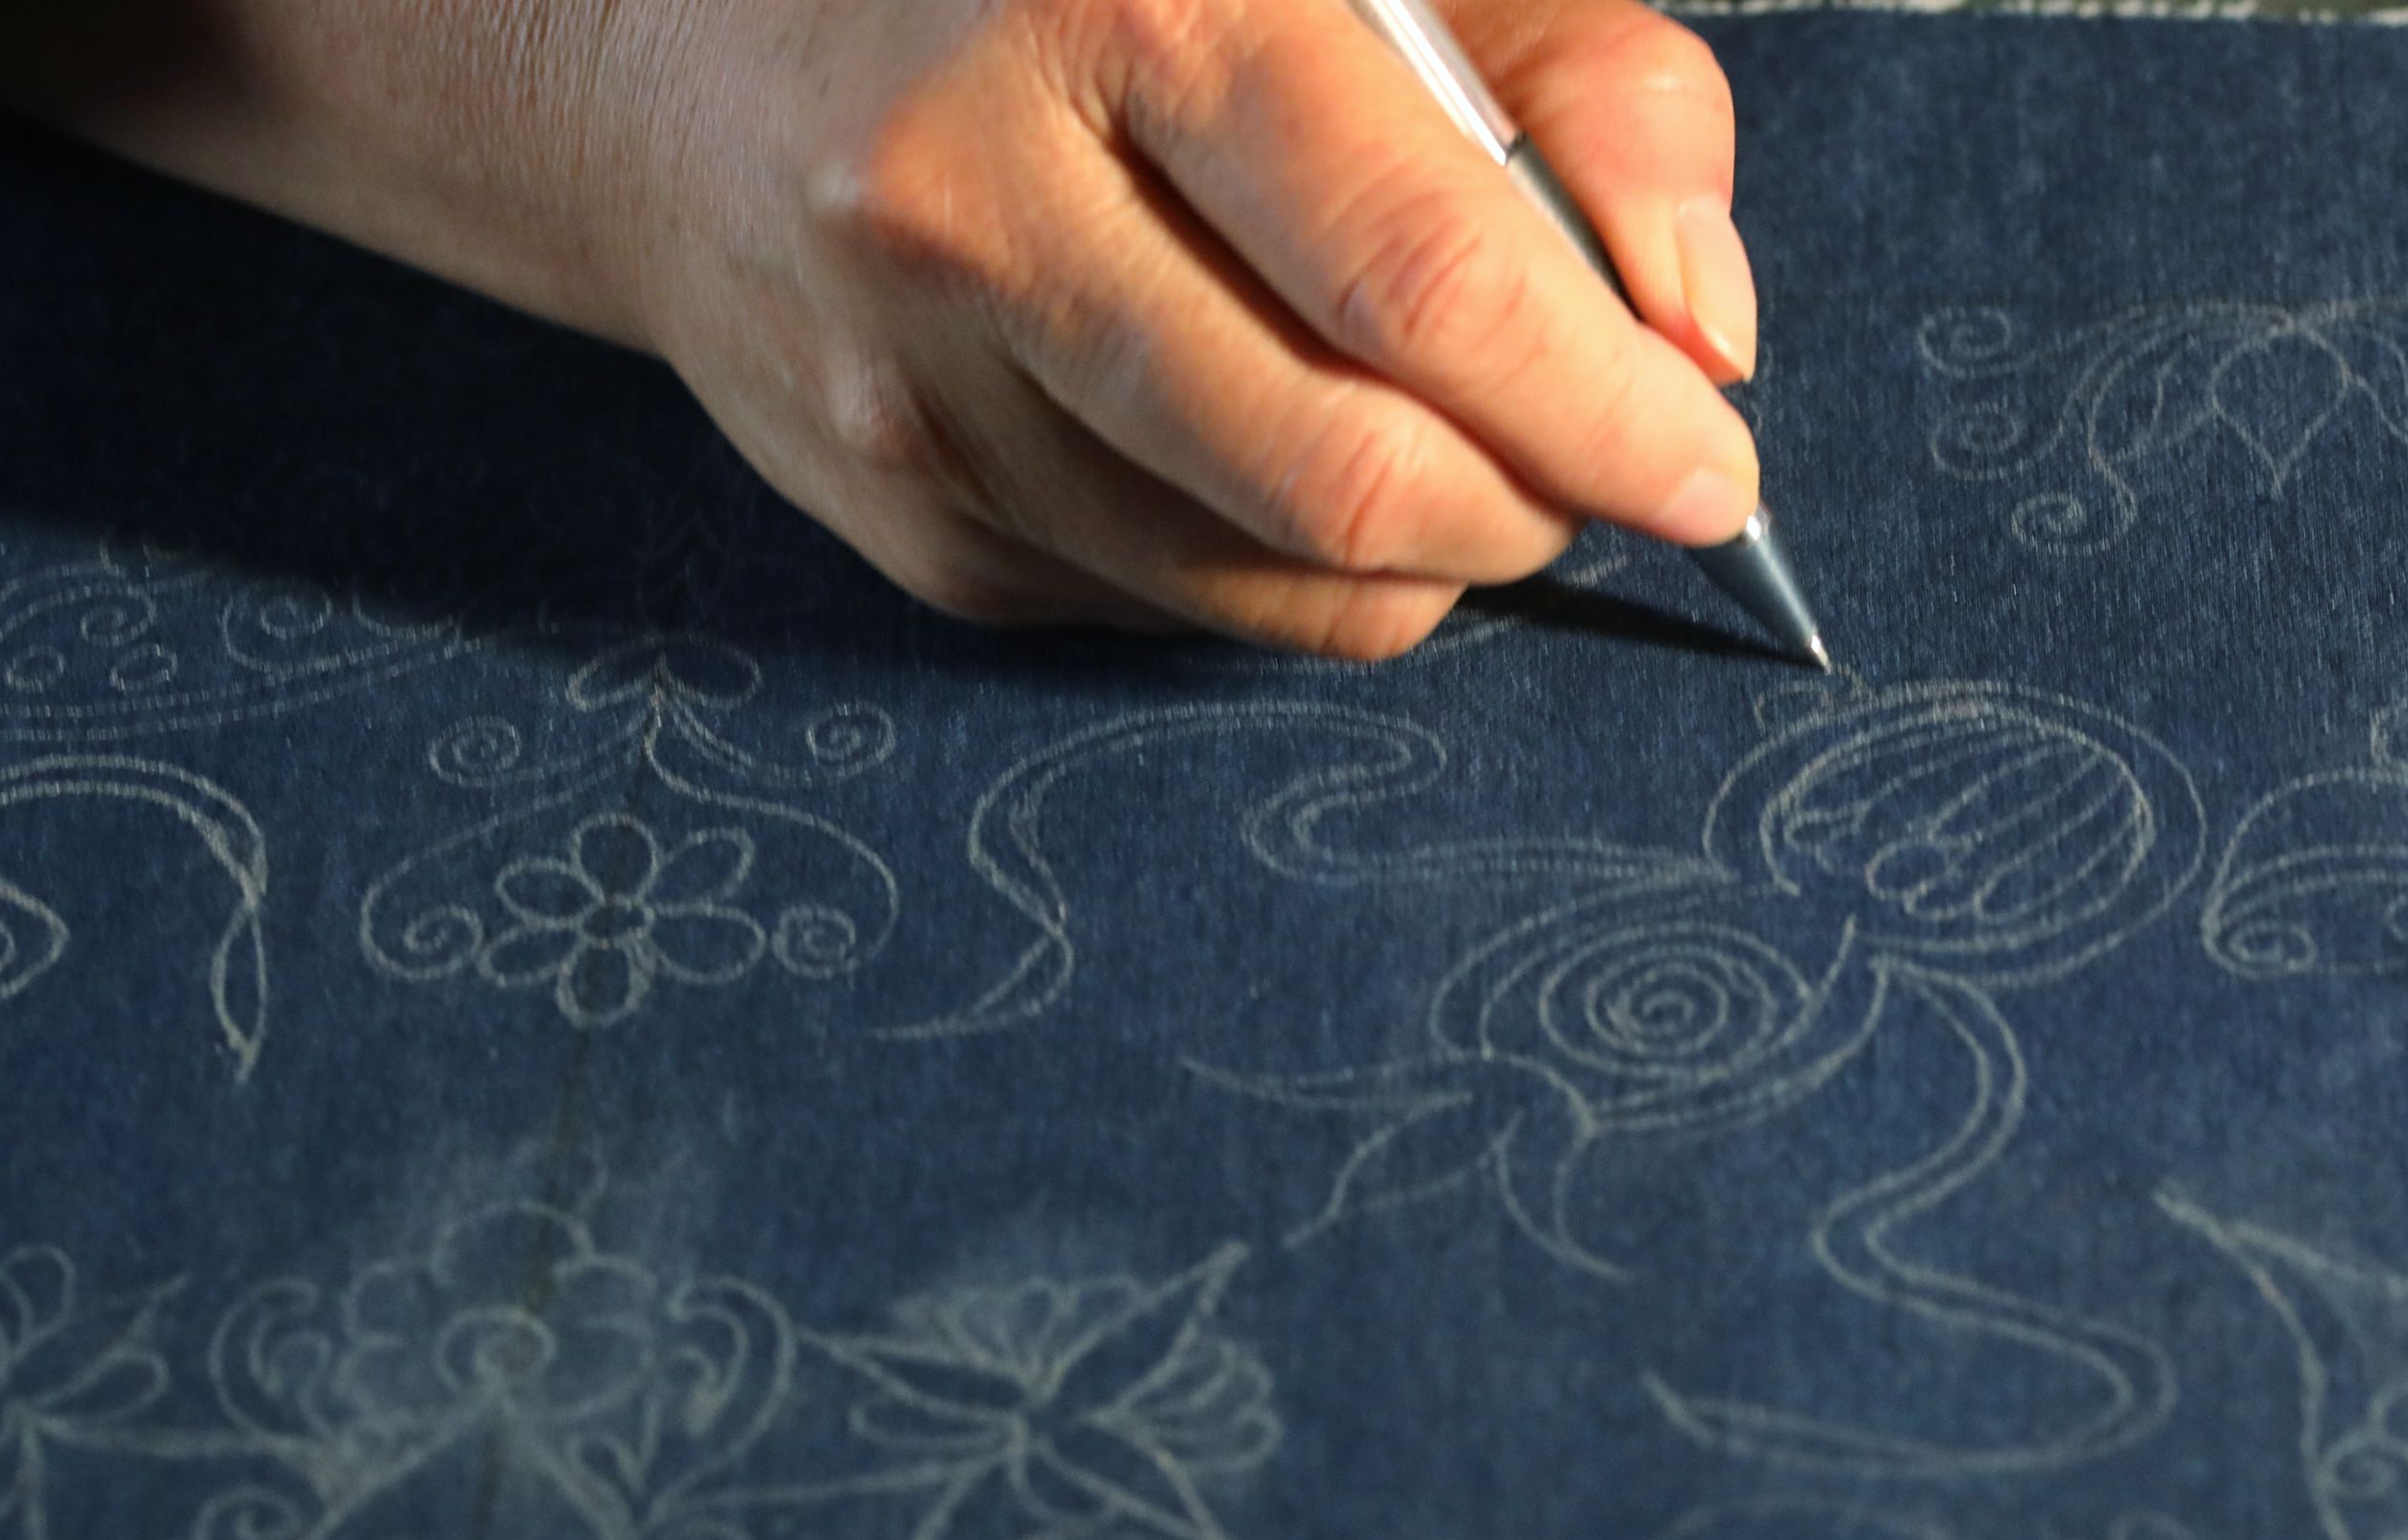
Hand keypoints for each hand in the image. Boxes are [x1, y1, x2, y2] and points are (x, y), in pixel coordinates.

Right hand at [608, 0, 1762, 653]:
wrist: (698, 48)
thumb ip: (1585, 93)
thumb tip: (1701, 336)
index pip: (1426, 273)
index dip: (1607, 405)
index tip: (1709, 467)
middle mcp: (985, 195)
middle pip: (1354, 479)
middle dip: (1535, 510)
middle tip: (1598, 472)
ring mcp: (923, 384)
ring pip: (1283, 587)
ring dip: (1434, 560)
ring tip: (1455, 454)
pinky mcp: (909, 518)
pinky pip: (1188, 615)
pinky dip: (1298, 576)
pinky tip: (1277, 453)